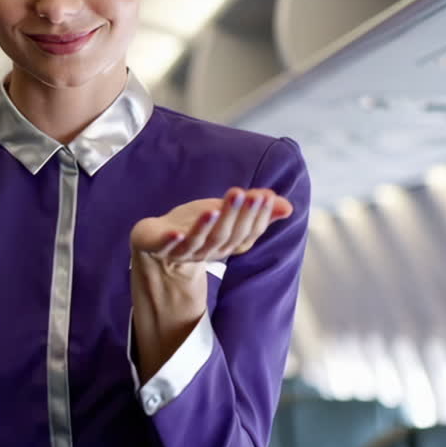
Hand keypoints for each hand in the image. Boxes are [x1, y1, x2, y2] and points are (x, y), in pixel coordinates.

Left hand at [130, 188, 292, 273]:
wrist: (156, 243)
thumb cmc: (196, 226)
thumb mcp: (226, 215)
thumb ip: (252, 212)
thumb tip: (288, 206)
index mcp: (228, 244)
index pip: (247, 233)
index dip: (257, 217)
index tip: (265, 196)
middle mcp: (209, 251)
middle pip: (226, 235)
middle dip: (237, 216)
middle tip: (247, 194)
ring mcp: (184, 252)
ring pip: (199, 241)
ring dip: (207, 226)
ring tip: (214, 209)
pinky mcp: (159, 247)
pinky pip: (166, 248)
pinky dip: (171, 242)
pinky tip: (175, 233)